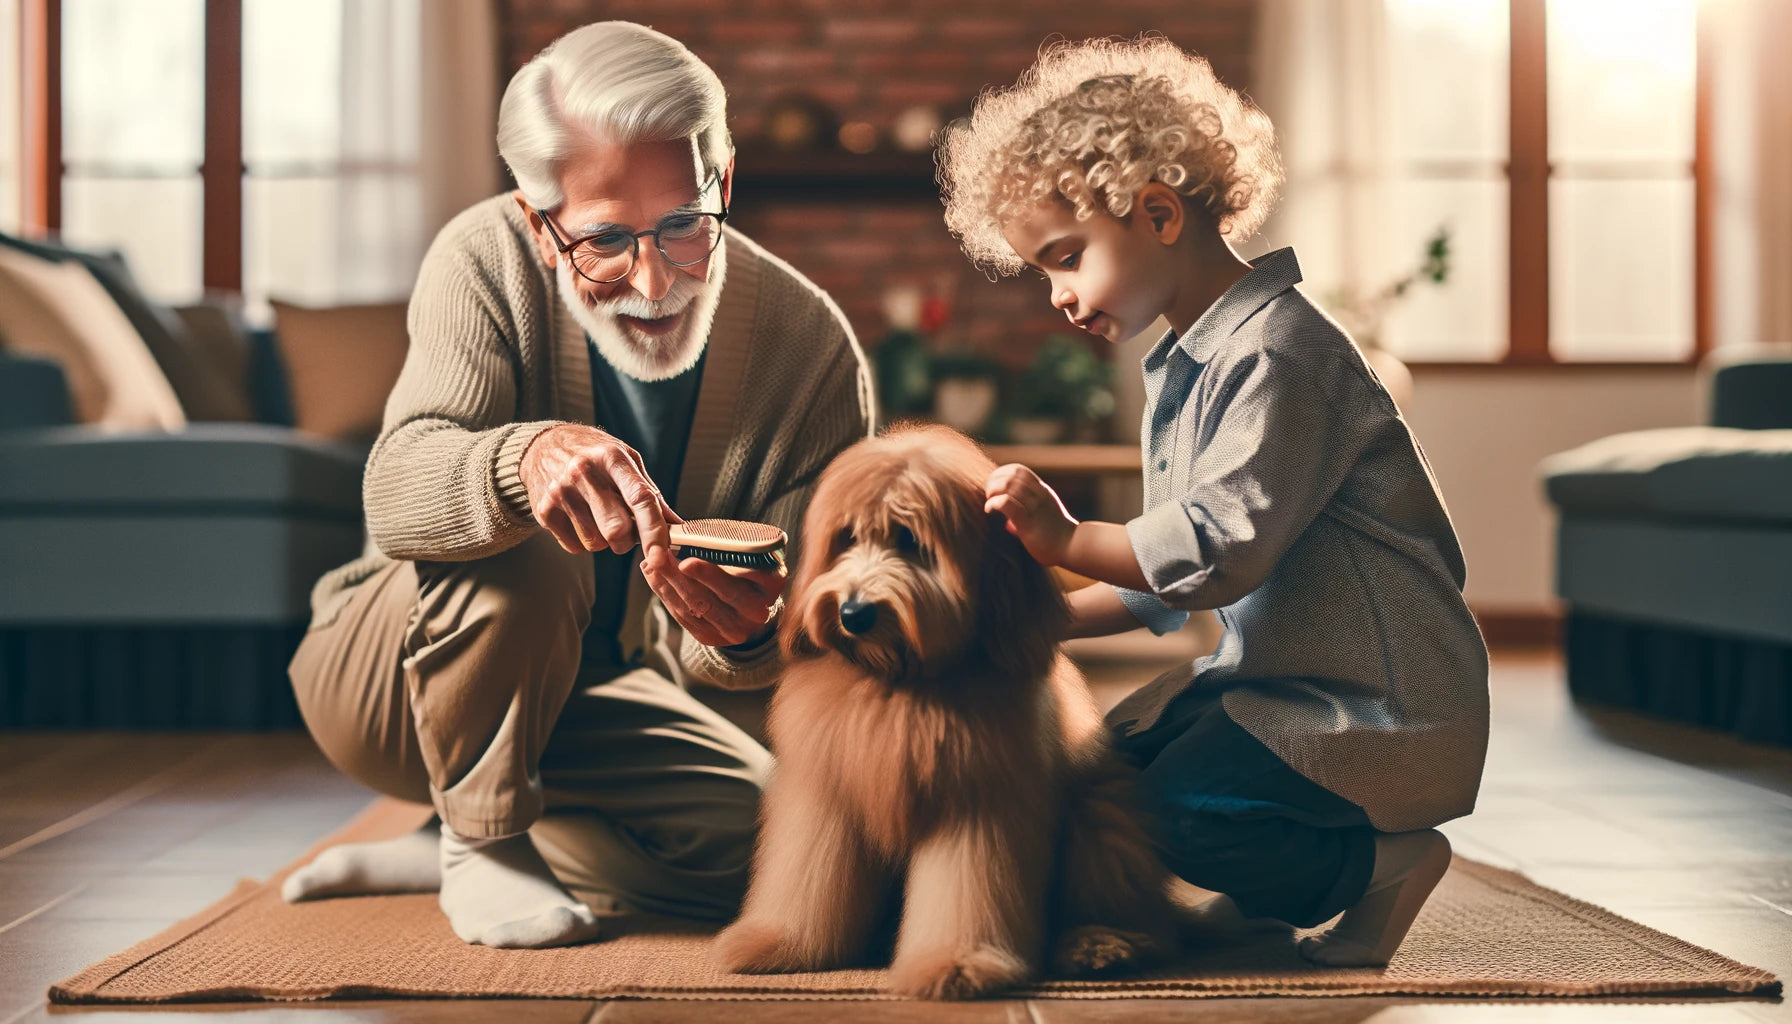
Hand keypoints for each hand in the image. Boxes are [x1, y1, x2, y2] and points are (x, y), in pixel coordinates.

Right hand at [519, 424, 679, 557]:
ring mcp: (561, 492)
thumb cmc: (592, 453)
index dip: (654, 531)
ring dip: (605, 540)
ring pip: (596, 543)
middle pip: (616, 530)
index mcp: (612, 458)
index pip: (640, 500)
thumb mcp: (624, 459)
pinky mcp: (544, 510)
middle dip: (628, 540)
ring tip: (598, 516)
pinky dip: (583, 541)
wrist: (541, 446)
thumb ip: (649, 492)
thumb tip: (676, 525)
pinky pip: (575, 546)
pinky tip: (579, 518)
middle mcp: (584, 473)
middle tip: (625, 529)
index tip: (661, 554)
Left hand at [641, 546, 788, 647]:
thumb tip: (693, 533)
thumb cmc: (750, 574)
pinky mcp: (711, 638)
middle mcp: (757, 612)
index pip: (744, 579)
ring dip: (669, 583)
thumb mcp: (754, 558)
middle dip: (684, 577)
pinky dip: (665, 594)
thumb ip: (733, 549)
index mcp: (771, 586)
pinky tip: (653, 576)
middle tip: (661, 558)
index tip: (688, 560)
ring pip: (695, 607)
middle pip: (716, 596)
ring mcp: (734, 630)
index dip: (713, 573)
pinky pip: (684, 617)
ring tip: (651, 563)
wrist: (752, 612)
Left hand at [984, 463, 1077, 565]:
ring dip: (993, 491)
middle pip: (1012, 475)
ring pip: (1009, 485)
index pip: (1019, 470)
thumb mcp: (1044, 519)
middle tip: (989, 496)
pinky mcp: (1028, 522)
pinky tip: (990, 510)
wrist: (1074, 547)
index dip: (1002, 473)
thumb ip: (1028, 517)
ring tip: (990, 504)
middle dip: (994, 481)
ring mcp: (1035, 507)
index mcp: (1042, 492)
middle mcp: (1038, 495)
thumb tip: (1009, 526)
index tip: (994, 487)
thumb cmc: (1057, 538)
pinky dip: (994, 503)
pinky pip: (1007, 503)